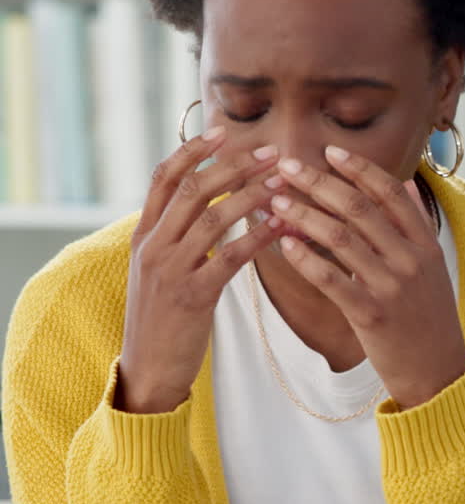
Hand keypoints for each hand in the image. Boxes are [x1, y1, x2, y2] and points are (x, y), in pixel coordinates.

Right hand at [116, 130, 284, 413]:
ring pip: (212, 218)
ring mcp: (171, 271)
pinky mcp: (193, 297)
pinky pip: (230, 258)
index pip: (163, 178)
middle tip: (270, 154)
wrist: (149, 370)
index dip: (193, 151)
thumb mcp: (157, 270)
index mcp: (143, 236)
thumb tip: (202, 203)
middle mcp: (153, 247)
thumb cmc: (162, 319)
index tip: (223, 133)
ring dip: (251, 196)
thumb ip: (173, 236)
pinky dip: (256, 238)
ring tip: (282, 183)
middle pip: (192, 190)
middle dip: (233, 167)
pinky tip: (280, 226)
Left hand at [266, 147, 464, 410]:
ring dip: (304, 215)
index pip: (390, 192)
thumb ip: (416, 226)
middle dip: (319, 182)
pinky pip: (331, 279)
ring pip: (341, 238)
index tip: (329, 151)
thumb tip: (403, 183)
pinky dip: (306, 258)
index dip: (358, 168)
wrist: (438, 373)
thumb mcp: (433, 267)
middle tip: (287, 167)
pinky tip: (285, 245)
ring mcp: (391, 286)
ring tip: (277, 202)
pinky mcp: (371, 315)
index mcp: (425, 243)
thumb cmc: (429, 319)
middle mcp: (410, 259)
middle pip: (359, 207)